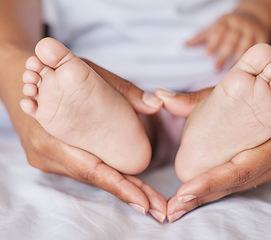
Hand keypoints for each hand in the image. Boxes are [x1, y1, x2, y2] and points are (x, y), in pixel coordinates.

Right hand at [12, 58, 165, 222]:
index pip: (91, 169)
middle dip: (128, 193)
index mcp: (53, 136)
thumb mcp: (87, 73)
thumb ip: (124, 90)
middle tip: (158, 207)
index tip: (145, 203)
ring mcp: (47, 158)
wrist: (20, 76)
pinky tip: (125, 179)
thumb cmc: (54, 73)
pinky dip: (105, 174)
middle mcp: (47, 154)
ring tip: (148, 197)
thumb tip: (156, 105)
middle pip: (94, 178)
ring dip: (119, 185)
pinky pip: (82, 168)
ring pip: (89, 176)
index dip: (120, 187)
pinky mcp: (51, 157)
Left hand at [156, 88, 270, 222]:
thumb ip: (197, 96)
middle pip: (239, 184)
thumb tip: (160, 96)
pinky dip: (226, 186)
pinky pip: (250, 179)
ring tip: (181, 206)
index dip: (211, 183)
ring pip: (243, 185)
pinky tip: (204, 192)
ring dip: (212, 196)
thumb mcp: (239, 82)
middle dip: (204, 198)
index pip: (242, 169)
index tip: (182, 194)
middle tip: (173, 210)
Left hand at [186, 12, 269, 69]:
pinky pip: (258, 49)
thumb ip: (201, 37)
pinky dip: (253, 59)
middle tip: (215, 69)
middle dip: (223, 55)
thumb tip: (185, 45)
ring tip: (230, 72)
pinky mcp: (263, 36)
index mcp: (225, 21)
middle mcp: (239, 24)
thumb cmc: (229, 27)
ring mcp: (252, 30)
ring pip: (245, 45)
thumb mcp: (216, 27)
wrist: (254, 18)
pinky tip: (247, 70)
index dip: (212, 42)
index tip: (207, 55)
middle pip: (230, 40)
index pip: (218, 30)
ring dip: (237, 59)